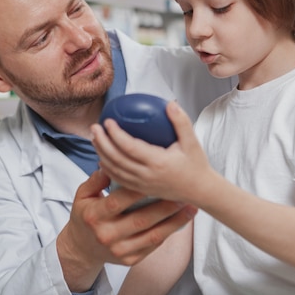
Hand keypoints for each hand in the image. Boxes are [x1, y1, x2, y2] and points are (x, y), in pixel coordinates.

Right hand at [56, 169, 196, 291]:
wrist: (82, 248)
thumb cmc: (86, 215)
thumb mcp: (83, 195)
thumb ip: (96, 179)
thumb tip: (110, 164)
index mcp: (94, 216)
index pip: (118, 201)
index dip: (137, 190)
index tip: (155, 177)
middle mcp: (107, 236)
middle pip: (141, 220)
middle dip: (164, 206)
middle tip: (182, 193)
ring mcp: (120, 250)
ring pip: (153, 235)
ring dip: (175, 221)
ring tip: (190, 207)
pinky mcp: (131, 260)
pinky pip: (154, 245)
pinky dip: (169, 232)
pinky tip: (182, 221)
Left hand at [92, 100, 212, 202]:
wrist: (200, 191)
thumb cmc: (196, 164)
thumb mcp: (192, 141)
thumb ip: (181, 121)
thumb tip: (169, 103)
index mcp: (158, 162)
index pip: (129, 147)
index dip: (115, 134)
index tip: (107, 121)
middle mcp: (147, 175)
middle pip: (116, 158)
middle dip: (102, 142)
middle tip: (95, 127)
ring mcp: (142, 184)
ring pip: (114, 170)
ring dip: (101, 153)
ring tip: (95, 139)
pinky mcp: (140, 190)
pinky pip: (118, 179)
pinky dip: (107, 168)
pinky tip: (102, 157)